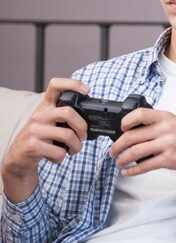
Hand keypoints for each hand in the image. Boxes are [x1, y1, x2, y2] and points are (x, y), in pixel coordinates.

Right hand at [1, 78, 89, 202]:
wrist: (18, 157)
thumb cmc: (40, 138)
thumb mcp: (50, 123)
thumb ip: (65, 117)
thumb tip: (90, 119)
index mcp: (45, 106)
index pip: (56, 85)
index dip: (73, 84)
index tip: (87, 90)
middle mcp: (39, 115)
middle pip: (69, 112)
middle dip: (82, 127)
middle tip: (83, 137)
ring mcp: (34, 130)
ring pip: (67, 135)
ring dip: (77, 146)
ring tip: (74, 149)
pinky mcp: (32, 145)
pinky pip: (59, 152)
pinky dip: (63, 157)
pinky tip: (57, 157)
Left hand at [109, 108, 175, 208]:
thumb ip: (159, 125)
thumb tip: (135, 132)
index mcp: (167, 117)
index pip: (139, 113)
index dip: (125, 121)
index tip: (120, 129)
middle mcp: (166, 128)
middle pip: (132, 136)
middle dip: (117, 146)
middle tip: (112, 152)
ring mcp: (168, 144)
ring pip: (135, 151)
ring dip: (122, 159)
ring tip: (119, 162)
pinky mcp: (169, 159)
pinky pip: (144, 165)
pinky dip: (132, 170)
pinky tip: (128, 172)